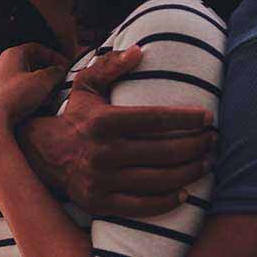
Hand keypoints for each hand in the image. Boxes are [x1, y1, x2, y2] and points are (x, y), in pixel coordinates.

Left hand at [0, 43, 68, 148]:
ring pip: (22, 79)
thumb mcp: (42, 81)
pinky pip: (14, 92)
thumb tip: (59, 70)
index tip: (65, 67)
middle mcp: (0, 65)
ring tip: (49, 97)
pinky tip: (34, 107)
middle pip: (29, 63)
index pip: (37, 48)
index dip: (54, 56)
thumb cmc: (14, 97)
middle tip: (59, 82)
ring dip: (38, 86)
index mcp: (11, 54)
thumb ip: (55, 72)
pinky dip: (27, 96)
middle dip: (47, 73)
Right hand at [21, 48, 215, 217]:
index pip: (155, 119)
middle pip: (163, 152)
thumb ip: (111, 66)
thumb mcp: (87, 86)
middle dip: (195, 146)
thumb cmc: (76, 117)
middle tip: (212, 141)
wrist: (43, 155)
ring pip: (158, 180)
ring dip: (189, 172)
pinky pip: (143, 206)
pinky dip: (168, 200)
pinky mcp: (100, 203)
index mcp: (104, 121)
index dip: (185, 118)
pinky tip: (185, 191)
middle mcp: (103, 152)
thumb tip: (140, 50)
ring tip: (205, 163)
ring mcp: (101, 180)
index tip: (207, 117)